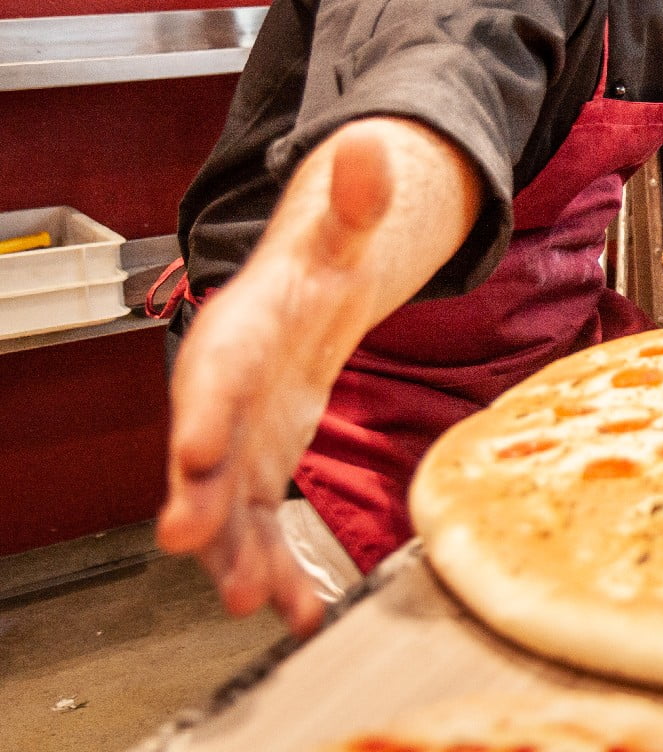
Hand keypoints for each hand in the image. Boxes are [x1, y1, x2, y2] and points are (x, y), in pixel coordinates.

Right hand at [156, 124, 399, 635]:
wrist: (305, 302)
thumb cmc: (315, 270)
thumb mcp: (341, 233)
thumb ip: (355, 200)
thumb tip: (370, 147)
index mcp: (238, 340)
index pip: (214, 376)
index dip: (203, 414)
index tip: (197, 453)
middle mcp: (224, 401)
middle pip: (204, 455)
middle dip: (200, 503)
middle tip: (197, 549)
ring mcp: (240, 446)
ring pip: (230, 510)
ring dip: (241, 556)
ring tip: (260, 600)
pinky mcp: (262, 478)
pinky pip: (265, 532)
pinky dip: (281, 570)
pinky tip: (304, 609)